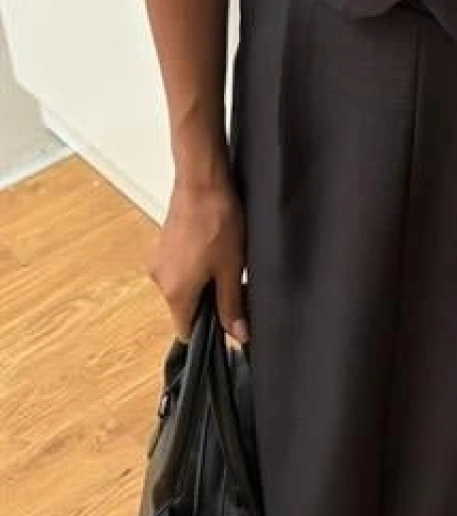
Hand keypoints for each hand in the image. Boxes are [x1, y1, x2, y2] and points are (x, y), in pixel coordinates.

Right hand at [148, 165, 248, 344]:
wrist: (202, 181)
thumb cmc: (217, 220)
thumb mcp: (231, 268)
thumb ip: (232, 304)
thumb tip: (238, 335)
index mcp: (175, 293)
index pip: (187, 331)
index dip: (209, 330)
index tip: (229, 319)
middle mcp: (160, 281)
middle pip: (186, 308)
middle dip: (210, 302)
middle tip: (235, 283)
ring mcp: (159, 261)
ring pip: (184, 287)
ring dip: (204, 282)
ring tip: (225, 260)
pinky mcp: (163, 246)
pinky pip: (179, 268)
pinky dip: (195, 266)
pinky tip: (213, 248)